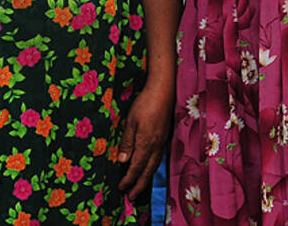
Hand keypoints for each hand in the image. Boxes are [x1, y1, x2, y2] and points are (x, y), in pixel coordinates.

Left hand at [115, 78, 173, 199]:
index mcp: (147, 143)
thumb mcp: (131, 122)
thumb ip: (128, 142)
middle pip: (148, 170)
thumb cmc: (146, 103)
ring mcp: (163, 141)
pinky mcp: (166, 136)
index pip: (136, 166)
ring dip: (147, 178)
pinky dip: (153, 167)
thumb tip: (122, 161)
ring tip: (140, 186)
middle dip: (139, 185)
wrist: (164, 90)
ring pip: (155, 165)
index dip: (129, 179)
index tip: (122, 188)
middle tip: (132, 197)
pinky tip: (150, 168)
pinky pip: (159, 158)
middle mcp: (157, 145)